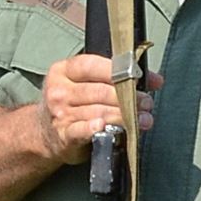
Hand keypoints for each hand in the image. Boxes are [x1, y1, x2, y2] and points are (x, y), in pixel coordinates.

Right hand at [35, 52, 159, 165]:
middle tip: (146, 102)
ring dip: (125, 116)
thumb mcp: (85, 83)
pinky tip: (106, 126)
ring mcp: (60, 114)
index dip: (117, 70)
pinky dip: (95, 128)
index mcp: (63, 71)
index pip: (91, 66)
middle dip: (128, 97)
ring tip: (143, 118)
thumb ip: (115, 76)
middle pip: (99, 91)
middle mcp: (59, 91)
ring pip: (99, 112)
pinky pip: (82, 131)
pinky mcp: (64, 135)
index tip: (137, 76)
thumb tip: (155, 79)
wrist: (44, 133)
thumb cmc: (72, 104)